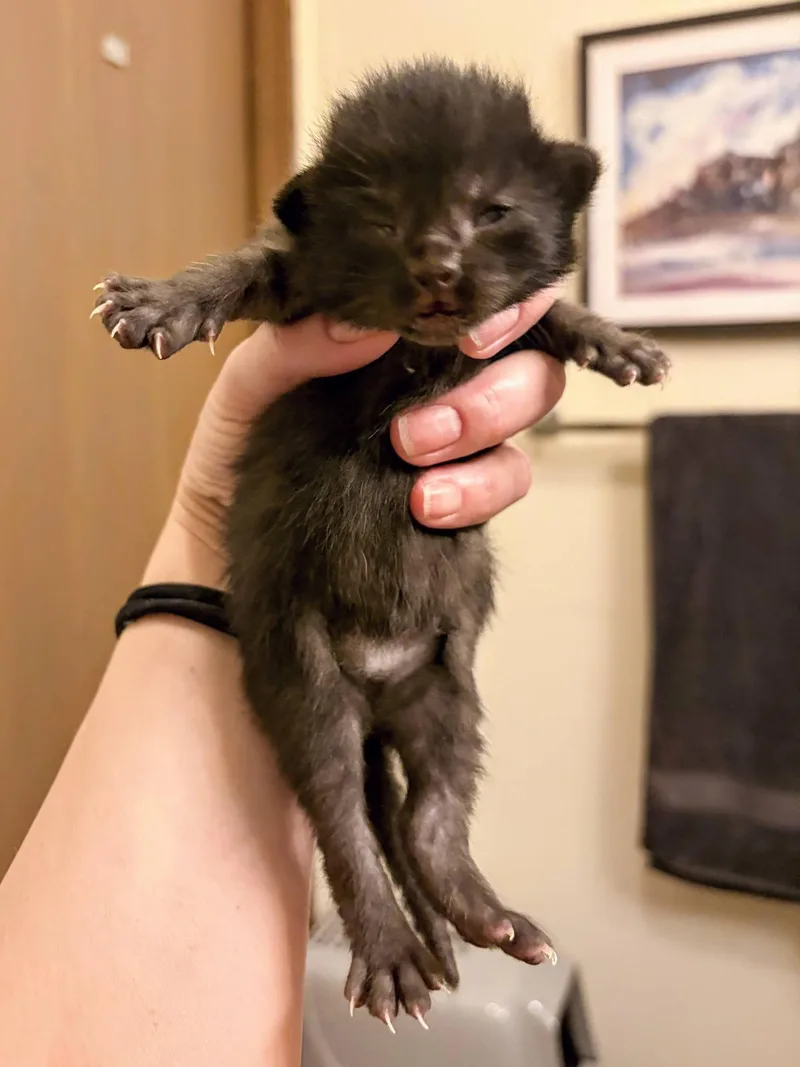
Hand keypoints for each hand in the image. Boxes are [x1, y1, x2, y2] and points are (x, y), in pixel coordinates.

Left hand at [168, 292, 563, 572]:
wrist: (229, 548)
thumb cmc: (237, 454)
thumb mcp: (246, 388)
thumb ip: (293, 344)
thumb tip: (367, 327)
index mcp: (398, 334)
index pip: (480, 293)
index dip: (504, 301)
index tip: (466, 332)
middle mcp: (441, 376)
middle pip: (526, 350)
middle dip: (490, 384)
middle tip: (417, 425)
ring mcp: (461, 436)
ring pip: (530, 405)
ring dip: (483, 425)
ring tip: (411, 455)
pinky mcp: (467, 495)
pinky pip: (509, 478)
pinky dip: (478, 489)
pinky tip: (426, 506)